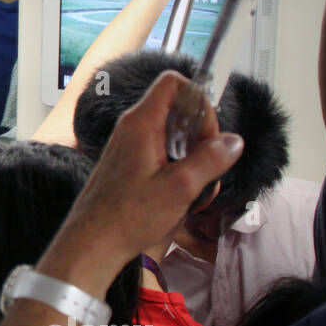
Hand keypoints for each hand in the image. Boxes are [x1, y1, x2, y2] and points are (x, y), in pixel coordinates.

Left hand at [45, 71, 243, 280]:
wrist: (92, 242)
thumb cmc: (125, 217)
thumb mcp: (180, 187)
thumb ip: (210, 159)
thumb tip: (233, 141)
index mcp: (141, 123)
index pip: (173, 83)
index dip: (198, 101)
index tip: (208, 134)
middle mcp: (133, 128)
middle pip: (179, 111)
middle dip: (202, 137)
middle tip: (207, 168)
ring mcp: (131, 145)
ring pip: (175, 137)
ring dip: (194, 159)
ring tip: (196, 191)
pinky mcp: (131, 163)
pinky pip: (164, 155)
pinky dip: (179, 170)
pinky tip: (182, 197)